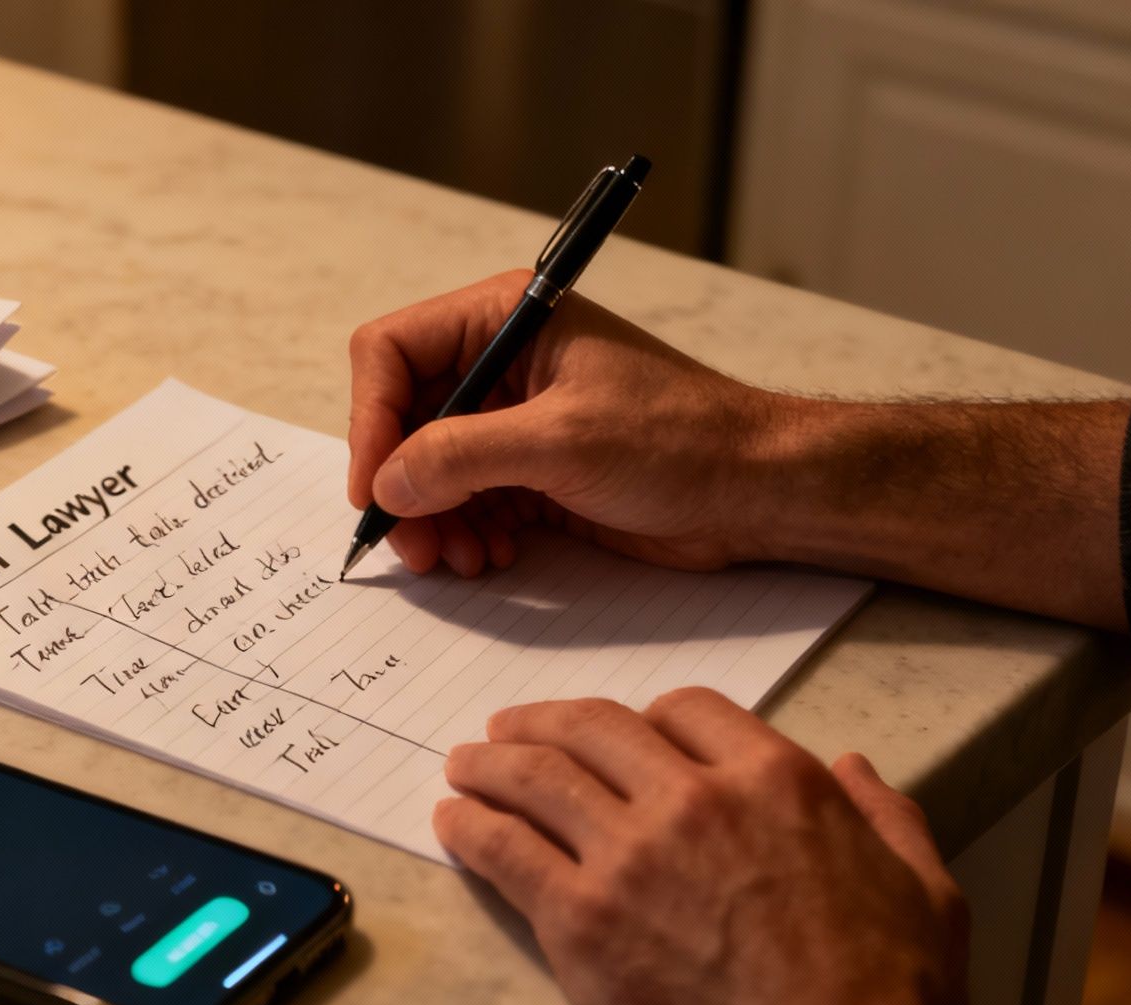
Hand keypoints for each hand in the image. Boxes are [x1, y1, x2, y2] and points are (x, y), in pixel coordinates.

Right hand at [346, 271, 1129, 630]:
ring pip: (427, 470)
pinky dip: (463, 534)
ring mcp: (513, 422)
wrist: (759, 492)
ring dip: (431, 520)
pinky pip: (464, 502)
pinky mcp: (530, 472)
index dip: (371, 420)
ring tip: (458, 559)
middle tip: (412, 545)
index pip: (392, 353)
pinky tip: (489, 557)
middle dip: (402, 485)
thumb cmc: (681, 441)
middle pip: (402, 418)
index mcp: (505, 319)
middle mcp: (500, 364)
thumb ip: (461, 457)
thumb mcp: (561, 442)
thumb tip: (386, 485)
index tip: (375, 489)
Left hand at [434, 688, 984, 1004]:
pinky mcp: (580, 918)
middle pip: (595, 729)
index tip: (616, 732)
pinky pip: (506, 849)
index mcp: (777, 782)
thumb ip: (886, 819)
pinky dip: (471, 826)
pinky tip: (454, 822)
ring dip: (491, 763)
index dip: (643, 717)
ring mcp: (631, 855)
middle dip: (544, 722)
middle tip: (509, 729)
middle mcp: (696, 800)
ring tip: (464, 765)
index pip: (686, 710)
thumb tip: (855, 770)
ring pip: (538, 778)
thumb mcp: (925, 892)